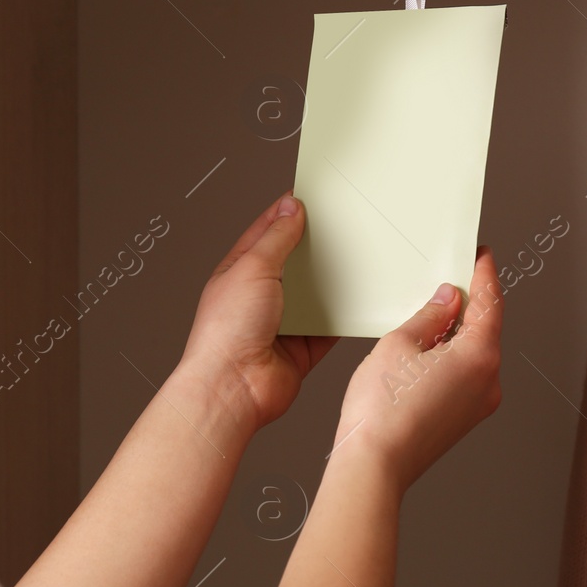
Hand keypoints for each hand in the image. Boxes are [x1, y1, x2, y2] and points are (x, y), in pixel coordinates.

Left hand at [177, 194, 338, 431]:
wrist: (233, 387)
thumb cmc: (226, 332)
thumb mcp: (252, 269)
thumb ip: (275, 239)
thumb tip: (290, 210)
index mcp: (239, 272)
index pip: (265, 234)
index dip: (286, 215)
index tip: (309, 199)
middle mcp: (259, 297)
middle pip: (294, 264)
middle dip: (316, 248)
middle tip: (342, 229)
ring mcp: (281, 324)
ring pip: (315, 296)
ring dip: (333, 284)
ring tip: (357, 261)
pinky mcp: (301, 349)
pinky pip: (329, 329)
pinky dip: (344, 319)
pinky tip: (360, 304)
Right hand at [331, 245, 503, 490]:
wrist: (374, 465)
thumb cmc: (382, 410)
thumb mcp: (399, 344)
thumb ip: (429, 316)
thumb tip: (446, 301)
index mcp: (479, 355)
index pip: (490, 302)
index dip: (484, 274)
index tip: (481, 256)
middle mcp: (489, 381)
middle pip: (485, 329)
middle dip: (468, 304)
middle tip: (448, 281)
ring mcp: (479, 404)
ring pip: (474, 354)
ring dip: (457, 333)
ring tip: (427, 319)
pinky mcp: (464, 419)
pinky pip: (465, 377)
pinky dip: (451, 358)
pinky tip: (424, 354)